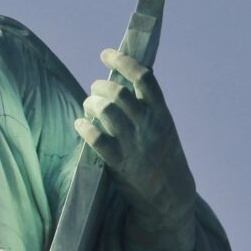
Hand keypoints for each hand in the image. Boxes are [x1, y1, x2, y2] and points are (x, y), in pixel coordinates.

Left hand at [77, 49, 197, 236]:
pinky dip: (85, 128)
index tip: (105, 54)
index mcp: (161, 113)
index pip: (143, 77)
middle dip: (100, 87)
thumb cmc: (162, 155)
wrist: (171, 196)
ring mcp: (134, 144)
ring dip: (91, 104)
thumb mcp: (163, 127)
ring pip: (107, 111)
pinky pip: (97, 140)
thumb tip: (122, 79)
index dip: (123, 61)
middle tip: (94, 90)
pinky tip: (79, 124)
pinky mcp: (120, 163)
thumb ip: (146, 106)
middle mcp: (148, 125)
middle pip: (118, 93)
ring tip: (88, 106)